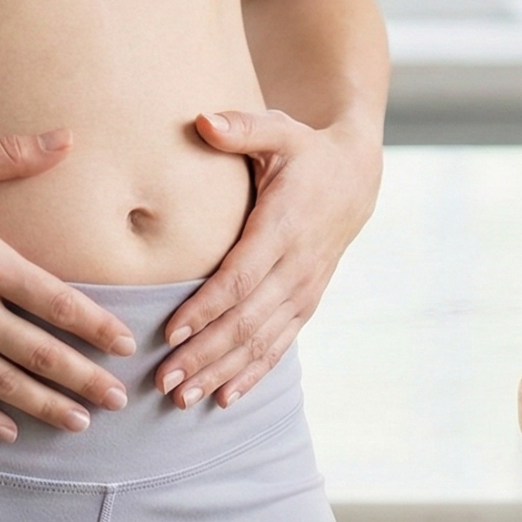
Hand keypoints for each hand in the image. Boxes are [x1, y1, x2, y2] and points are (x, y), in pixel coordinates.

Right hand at [0, 130, 138, 441]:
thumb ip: (10, 155)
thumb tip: (66, 137)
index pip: (56, 302)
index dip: (96, 327)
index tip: (124, 345)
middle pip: (38, 352)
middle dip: (83, 379)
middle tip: (117, 401)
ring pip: (0, 382)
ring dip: (43, 405)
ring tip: (77, 421)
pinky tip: (5, 431)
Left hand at [154, 109, 380, 409]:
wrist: (357, 176)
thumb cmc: (305, 151)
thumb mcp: (280, 130)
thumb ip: (242, 127)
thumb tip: (203, 121)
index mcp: (284, 227)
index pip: (241, 276)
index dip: (207, 307)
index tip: (170, 330)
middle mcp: (297, 267)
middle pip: (247, 321)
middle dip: (205, 354)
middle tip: (164, 381)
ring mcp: (304, 290)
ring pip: (261, 342)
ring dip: (221, 372)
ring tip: (182, 399)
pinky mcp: (306, 304)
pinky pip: (278, 346)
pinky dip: (251, 374)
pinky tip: (223, 398)